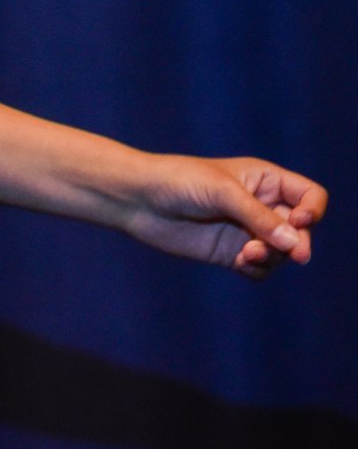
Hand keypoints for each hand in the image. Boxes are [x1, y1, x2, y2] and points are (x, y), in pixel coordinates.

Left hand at [117, 154, 327, 278]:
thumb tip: (296, 245)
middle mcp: (261, 206)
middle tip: (289, 253)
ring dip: (274, 257)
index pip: (309, 197)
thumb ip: (259, 218)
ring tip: (247, 254)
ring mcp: (247, 230)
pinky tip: (239, 262)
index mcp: (265, 180)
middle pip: (300, 230)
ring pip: (282, 252)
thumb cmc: (178, 181)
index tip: (299, 221)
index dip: (313, 211)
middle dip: (296, 242)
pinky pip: (260, 268)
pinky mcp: (231, 252)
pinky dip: (257, 268)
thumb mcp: (222, 192)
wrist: (136, 199)